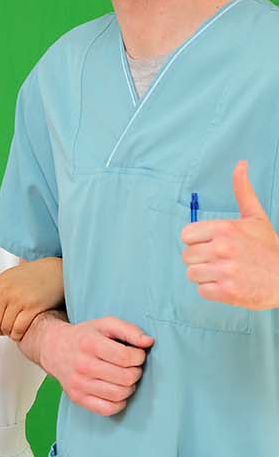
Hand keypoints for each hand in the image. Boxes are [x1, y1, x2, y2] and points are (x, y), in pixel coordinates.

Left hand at [0, 258, 64, 340]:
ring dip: (8, 332)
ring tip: (13, 326)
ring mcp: (19, 300)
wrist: (55, 271)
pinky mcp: (34, 307)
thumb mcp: (1, 281)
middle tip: (2, 327)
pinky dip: (18, 334)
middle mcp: (4, 293)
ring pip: (4, 328)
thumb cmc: (28, 276)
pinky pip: (19, 329)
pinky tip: (21, 329)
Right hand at [38, 316, 151, 416]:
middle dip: (136, 372)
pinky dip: (119, 402)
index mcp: (89, 343)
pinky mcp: (77, 398)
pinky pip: (108, 409)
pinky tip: (116, 390)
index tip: (136, 354)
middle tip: (130, 367)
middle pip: (126, 377)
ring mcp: (78, 383)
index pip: (126, 357)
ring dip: (129, 387)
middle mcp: (81, 364)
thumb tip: (148, 342)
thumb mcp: (105, 324)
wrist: (55, 348)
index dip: (139, 357)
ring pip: (119, 394)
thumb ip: (129, 330)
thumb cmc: (85, 337)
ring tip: (124, 378)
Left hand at [180, 161, 278, 309]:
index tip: (214, 245)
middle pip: (187, 256)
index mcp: (224, 229)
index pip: (186, 236)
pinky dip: (213, 291)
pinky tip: (229, 284)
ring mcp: (224, 271)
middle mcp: (222, 248)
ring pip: (192, 274)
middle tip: (222, 261)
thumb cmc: (269, 248)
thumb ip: (242, 191)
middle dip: (202, 259)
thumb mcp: (255, 217)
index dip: (198, 242)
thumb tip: (240, 164)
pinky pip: (202, 291)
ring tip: (226, 273)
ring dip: (206, 276)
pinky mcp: (227, 292)